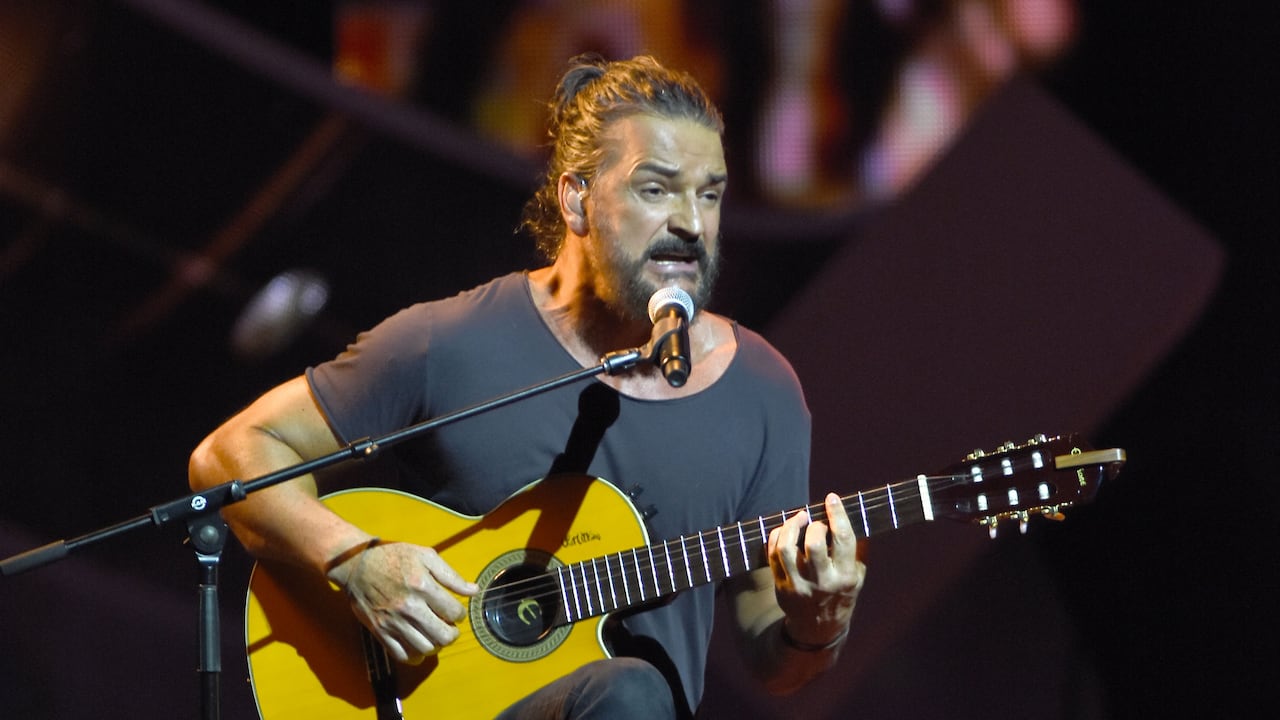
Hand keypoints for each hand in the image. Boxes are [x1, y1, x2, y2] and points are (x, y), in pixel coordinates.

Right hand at [334, 541, 479, 663]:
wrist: (357, 564)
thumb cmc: (393, 557)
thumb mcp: (426, 556)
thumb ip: (451, 576)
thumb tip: (474, 590)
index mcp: (422, 586)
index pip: (454, 612)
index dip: (460, 614)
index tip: (456, 612)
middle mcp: (409, 607)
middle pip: (443, 636)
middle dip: (452, 634)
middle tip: (449, 627)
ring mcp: (393, 621)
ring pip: (425, 648)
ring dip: (436, 645)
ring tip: (435, 635)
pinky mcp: (380, 631)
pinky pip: (402, 655)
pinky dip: (415, 656)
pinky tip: (419, 645)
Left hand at [767, 493, 865, 645]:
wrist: (819, 628)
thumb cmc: (841, 593)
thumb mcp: (858, 576)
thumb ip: (858, 549)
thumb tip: (850, 516)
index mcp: (846, 577)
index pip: (843, 540)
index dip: (837, 515)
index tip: (831, 498)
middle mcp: (823, 582)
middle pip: (814, 544)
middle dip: (814, 525)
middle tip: (815, 521)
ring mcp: (800, 586)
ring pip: (787, 549)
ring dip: (790, 527)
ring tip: (797, 519)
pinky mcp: (782, 587)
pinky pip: (773, 556)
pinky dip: (776, 537)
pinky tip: (784, 530)